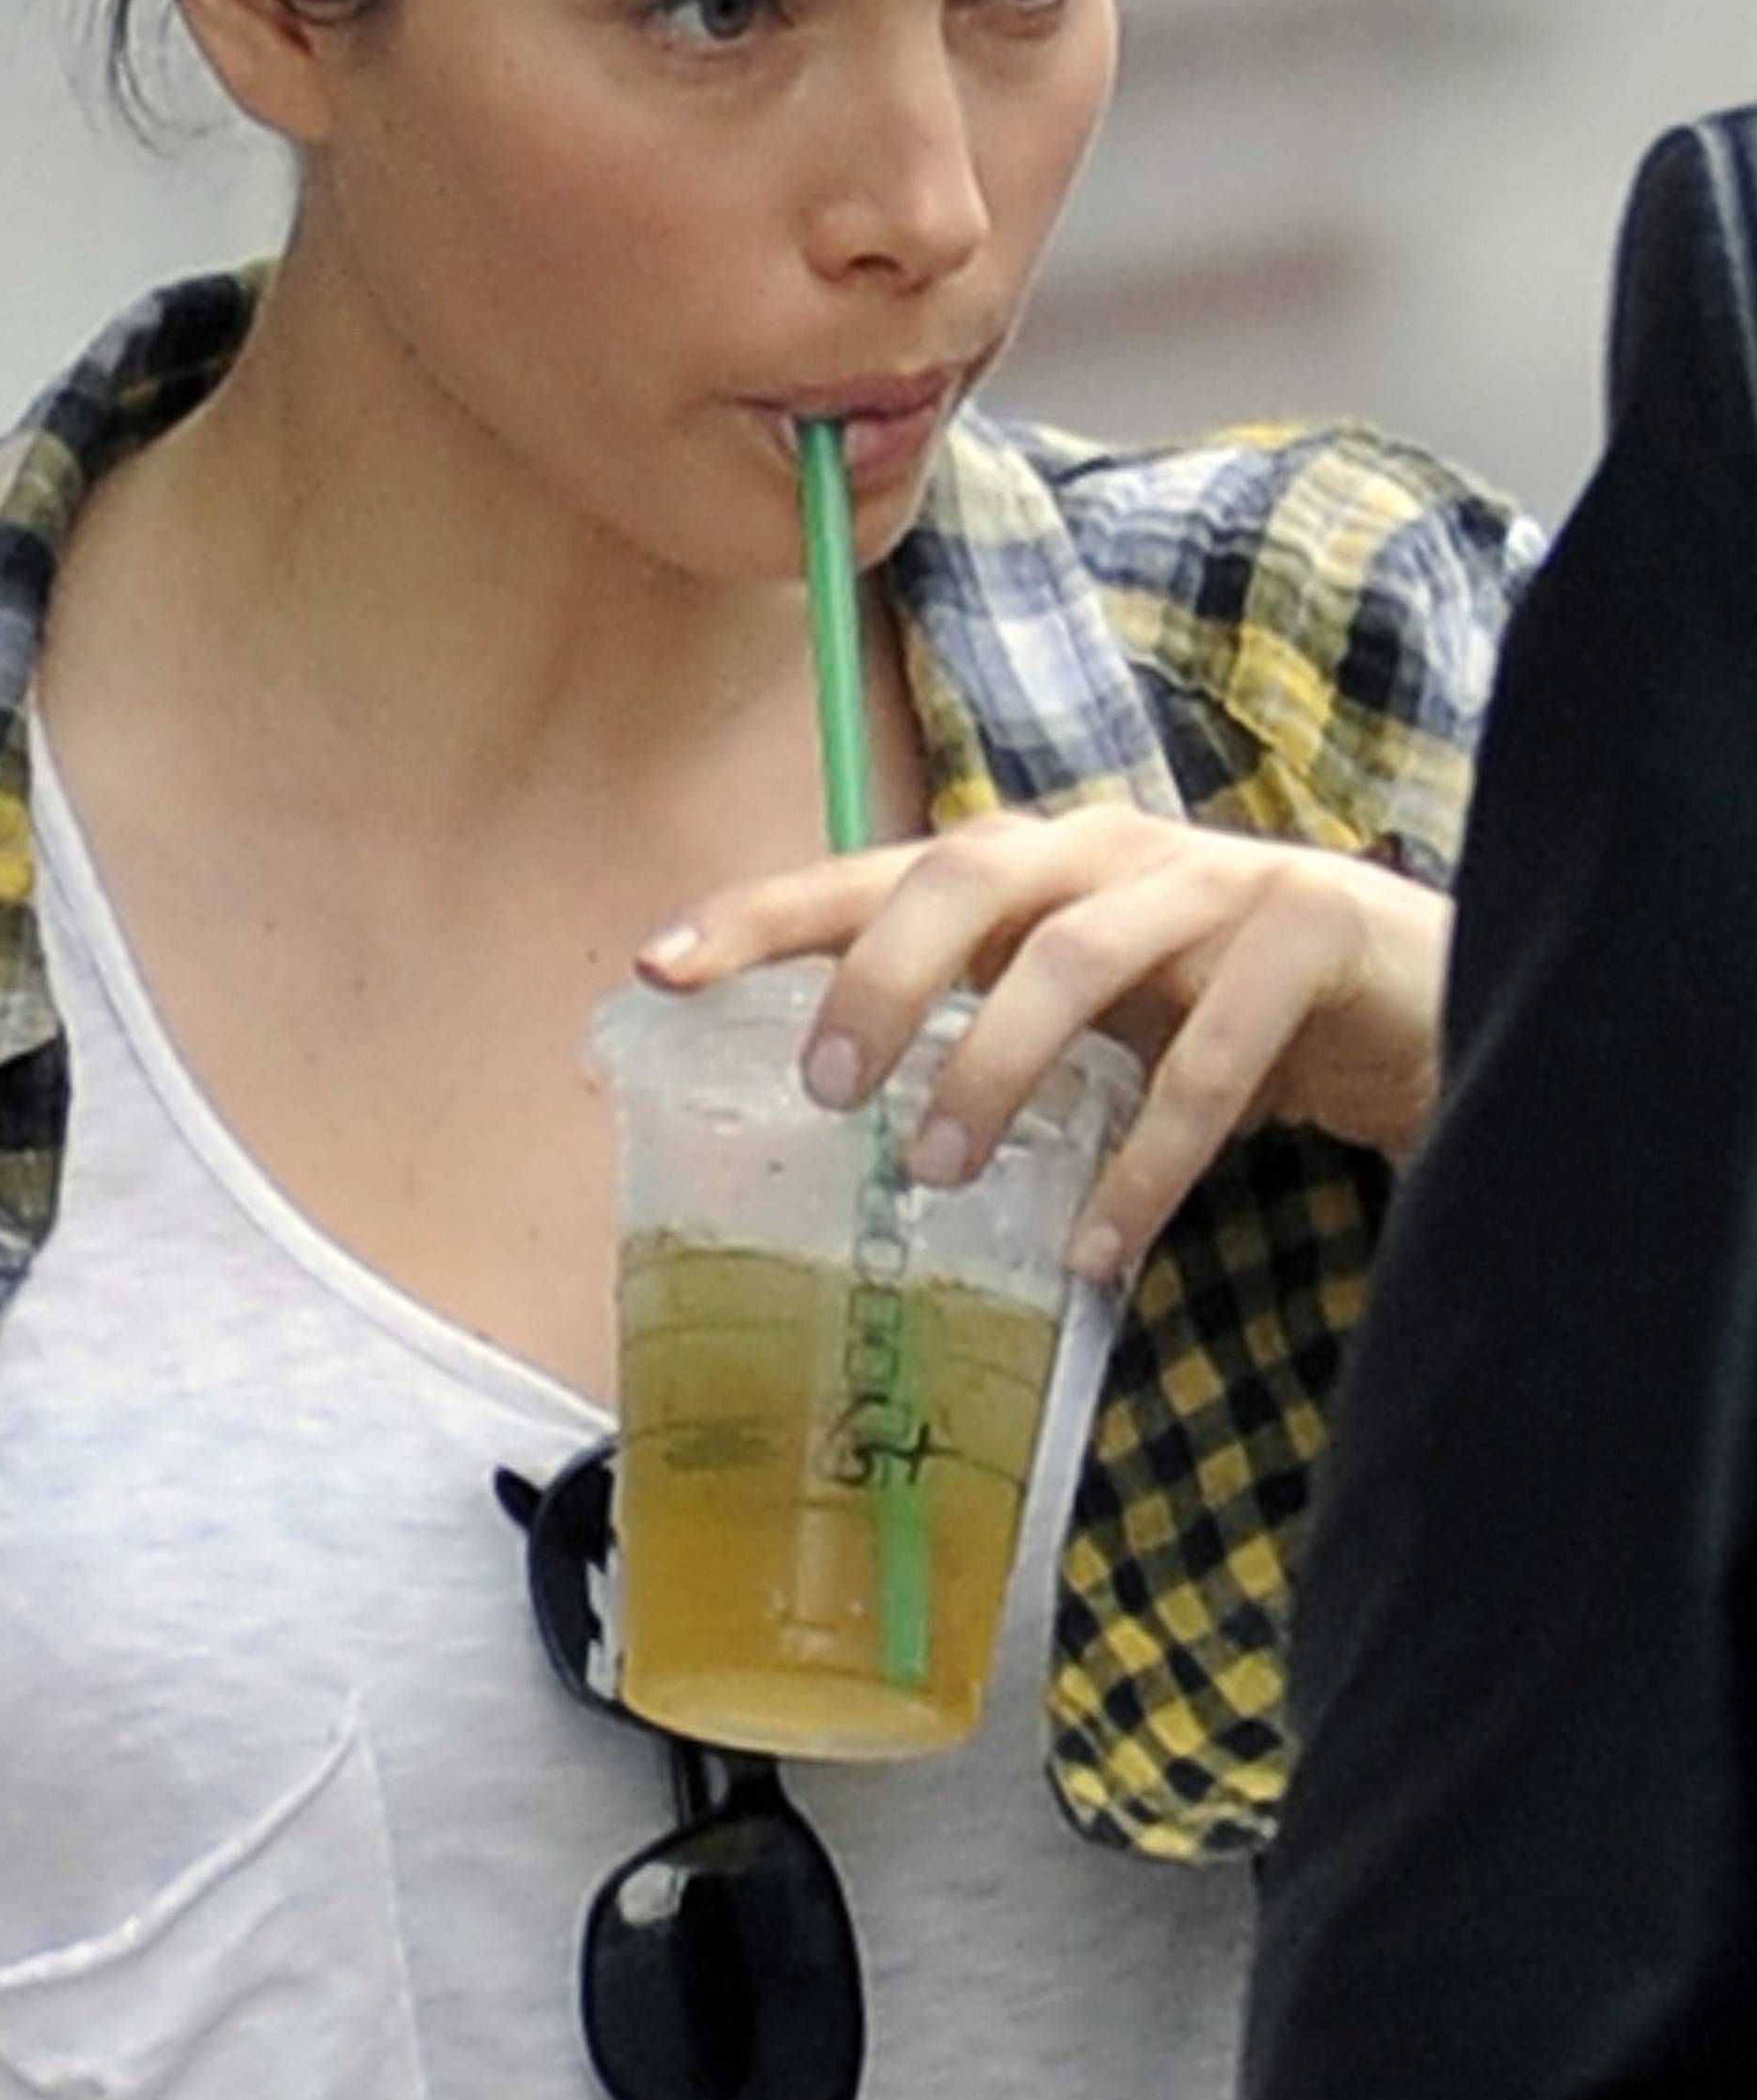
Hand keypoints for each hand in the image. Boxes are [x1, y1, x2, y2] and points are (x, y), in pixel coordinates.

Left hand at [642, 805, 1451, 1282]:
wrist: (1439, 1006)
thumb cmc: (1238, 1011)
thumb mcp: (1100, 1011)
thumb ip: (991, 1026)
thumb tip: (841, 1103)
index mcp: (1053, 864)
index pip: (886, 868)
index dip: (772, 911)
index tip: (659, 965)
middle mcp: (1122, 852)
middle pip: (975, 875)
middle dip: (882, 973)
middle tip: (822, 1090)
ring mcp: (1225, 883)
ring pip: (1079, 955)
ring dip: (995, 1064)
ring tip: (932, 1170)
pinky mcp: (1319, 938)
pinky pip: (1215, 1056)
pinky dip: (1146, 1160)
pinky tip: (1093, 1247)